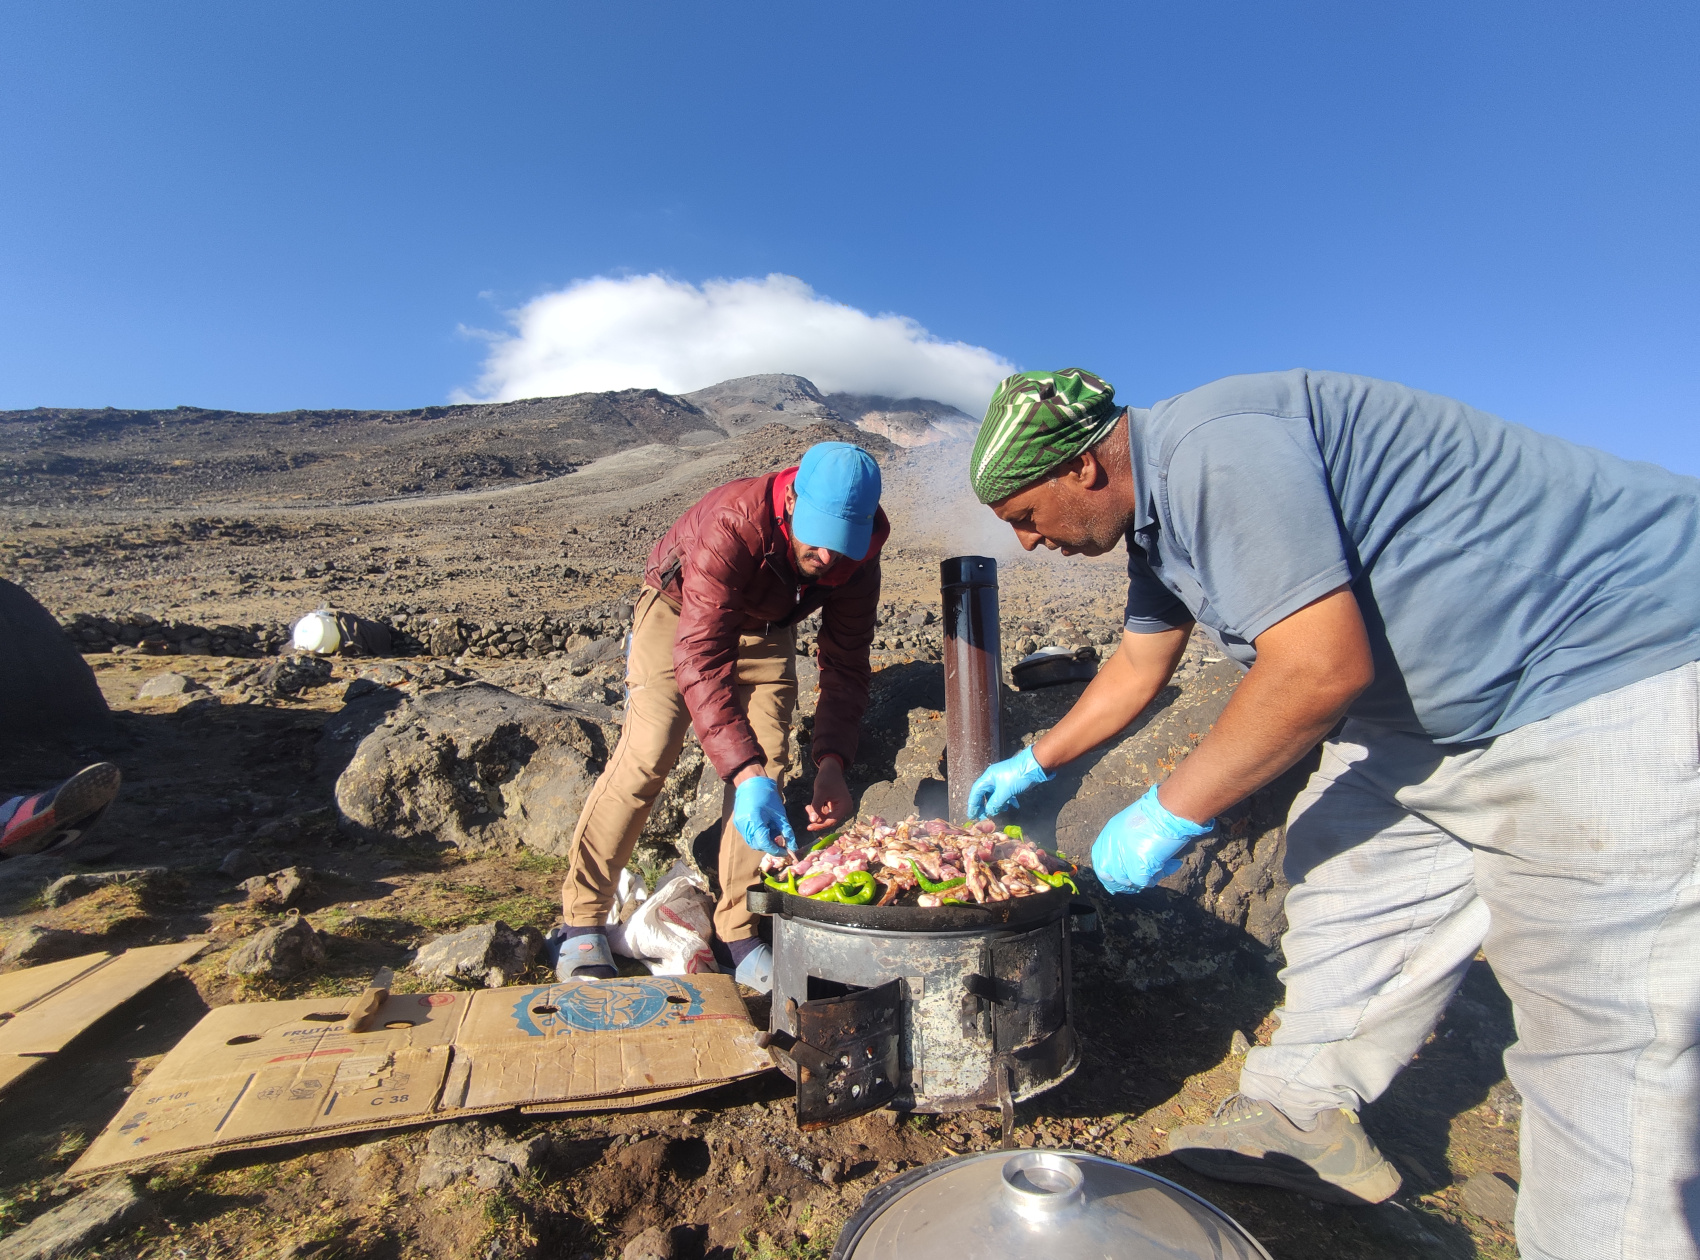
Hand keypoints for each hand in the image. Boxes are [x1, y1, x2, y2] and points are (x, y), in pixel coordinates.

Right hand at [732, 774, 797, 855]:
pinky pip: (749, 836)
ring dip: (764, 842)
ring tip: (774, 832)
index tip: (785, 851)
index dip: (776, 850)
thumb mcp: (780, 814)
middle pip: (757, 845)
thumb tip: (793, 847)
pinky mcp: (738, 823)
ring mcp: (740, 825)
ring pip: (753, 842)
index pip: (764, 843)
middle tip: (781, 842)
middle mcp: (745, 825)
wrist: (752, 783)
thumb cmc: (768, 796)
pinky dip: (759, 836)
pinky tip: (766, 828)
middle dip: (770, 846)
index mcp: (755, 820)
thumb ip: (786, 831)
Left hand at [806, 756, 850, 831]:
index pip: (831, 821)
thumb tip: (812, 821)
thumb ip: (816, 807)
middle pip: (828, 819)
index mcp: (844, 806)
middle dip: (816, 817)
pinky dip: (818, 809)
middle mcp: (844, 808)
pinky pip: (825, 812)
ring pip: (825, 816)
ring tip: (808, 806)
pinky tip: (811, 805)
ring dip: (816, 813)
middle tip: (807, 809)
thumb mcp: (820, 792)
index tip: (809, 827)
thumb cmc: (826, 778)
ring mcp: (840, 807)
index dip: (819, 825)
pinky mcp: (835, 805)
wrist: (830, 768)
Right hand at [965, 746, 1052, 818]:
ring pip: (995, 795)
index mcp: (988, 777)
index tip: (972, 816)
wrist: (1035, 766)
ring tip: (1002, 811)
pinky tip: (1014, 806)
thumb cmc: (1018, 777)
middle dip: (984, 806)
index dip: (973, 804)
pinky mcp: (1011, 783)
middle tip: (983, 818)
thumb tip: (989, 812)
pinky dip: (1007, 801)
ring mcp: (1002, 781)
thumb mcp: (1005, 791)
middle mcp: (993, 779)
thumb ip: (995, 803)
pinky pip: (1005, 794)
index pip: (976, 792)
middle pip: (984, 794)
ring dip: (997, 804)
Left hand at [1091, 784, 1213, 893]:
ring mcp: (1122, 860)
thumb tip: (1129, 861)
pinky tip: (1171, 864)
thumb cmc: (1155, 813)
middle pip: (1112, 877)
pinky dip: (1159, 875)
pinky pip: (1145, 882)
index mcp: (1108, 837)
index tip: (1121, 883)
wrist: (1167, 811)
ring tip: (1163, 865)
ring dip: (1146, 878)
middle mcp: (1111, 849)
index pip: (1100, 865)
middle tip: (1142, 884)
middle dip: (1126, 884)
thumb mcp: (1130, 825)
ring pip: (1130, 882)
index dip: (1110, 877)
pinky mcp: (1138, 868)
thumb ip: (1124, 842)